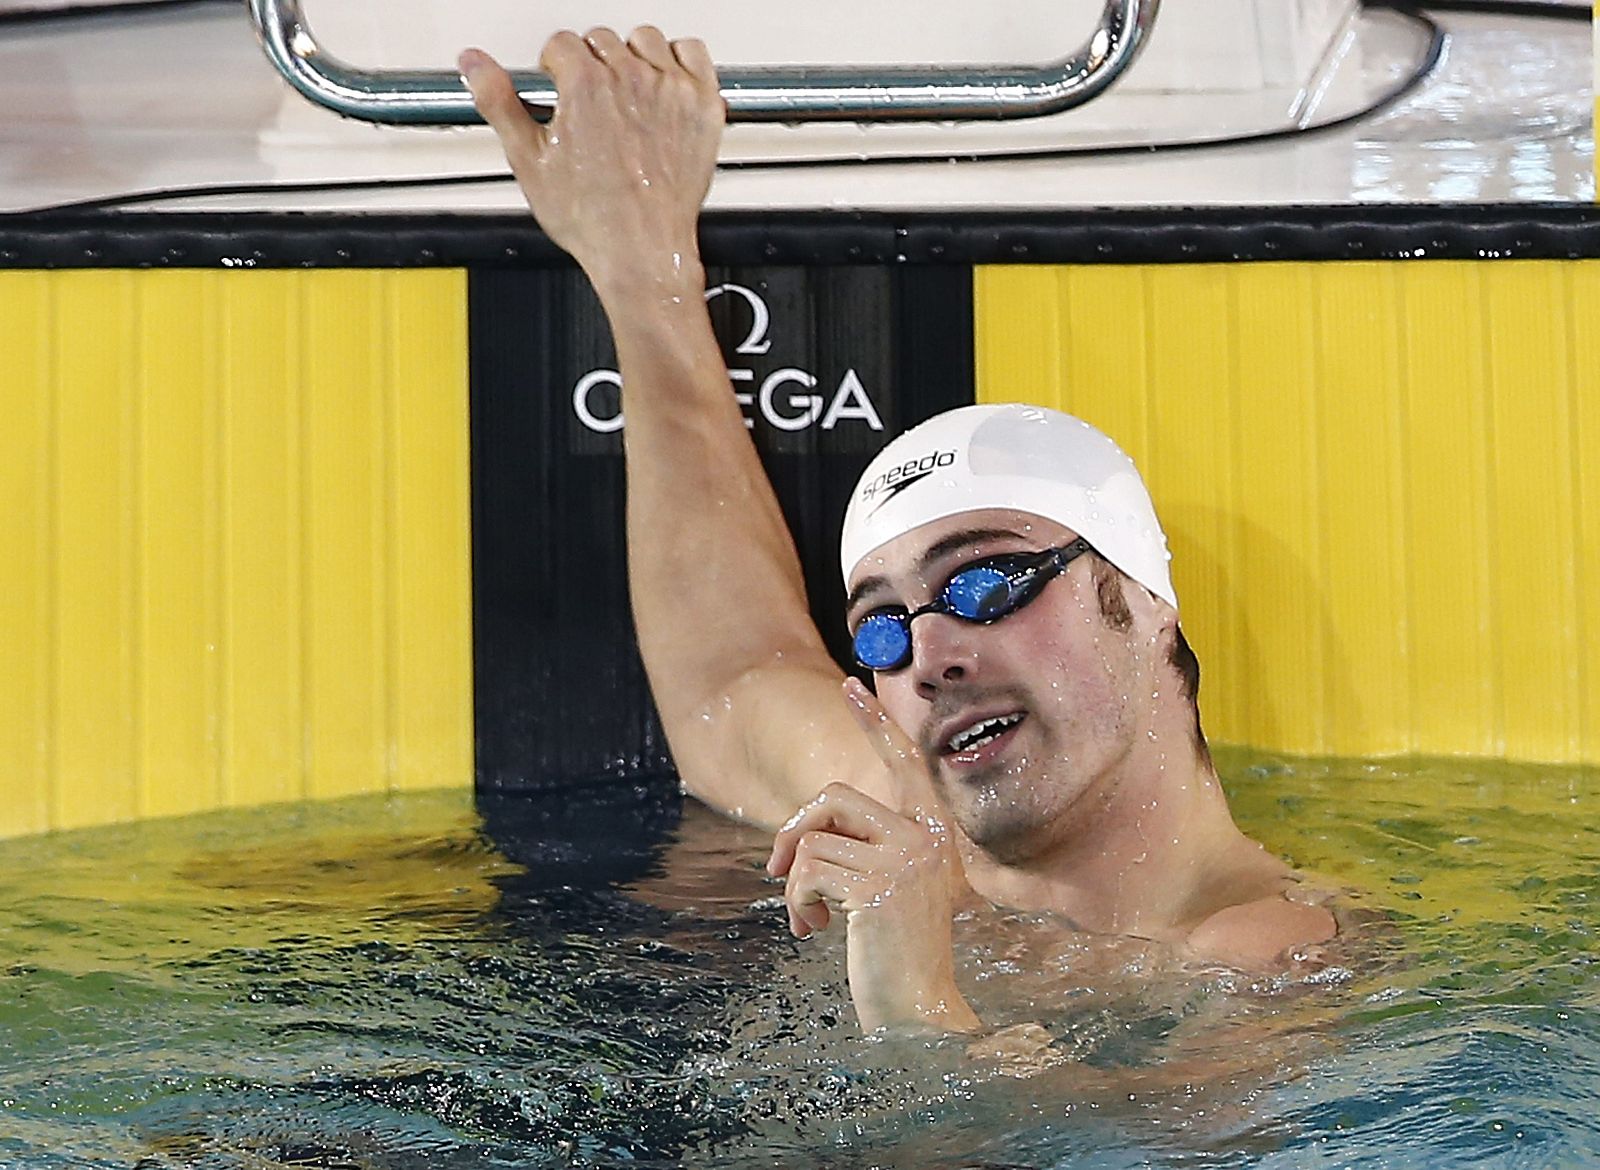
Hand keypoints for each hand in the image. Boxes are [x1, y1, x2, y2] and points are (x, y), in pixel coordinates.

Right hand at [459, 28, 724, 297]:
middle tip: (590, 104)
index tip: (559, 89)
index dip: (554, 69)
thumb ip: (498, 101)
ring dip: (632, 58)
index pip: (561, 44)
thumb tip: (474, 65)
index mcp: (584, 83)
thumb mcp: (528, 160)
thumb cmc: (593, 218)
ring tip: (624, 94)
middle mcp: (630, 78)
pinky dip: (679, 61)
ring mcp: (671, 89)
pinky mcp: (702, 105)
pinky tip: (664, 84)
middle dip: (590, 66)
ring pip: (646, 40)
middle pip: (601, 41)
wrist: (641, 250)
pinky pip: (694, 53)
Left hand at [766, 680, 980, 1033]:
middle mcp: (926, 841)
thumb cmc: (896, 958)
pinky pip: (808, 872)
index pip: (905, 765)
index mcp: (933, 837)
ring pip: (814, 842)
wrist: (919, 1015)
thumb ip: (863, 853)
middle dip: (795, 829)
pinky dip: (796, 902)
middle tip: (779, 870)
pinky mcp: (877, 889)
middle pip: (836, 797)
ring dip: (795, 885)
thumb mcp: (885, 893)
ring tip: (809, 920)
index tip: (851, 687)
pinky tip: (812, 932)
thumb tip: (802, 837)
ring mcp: (905, 863)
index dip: (876, 724)